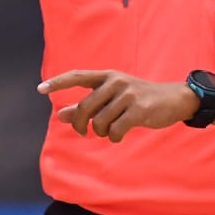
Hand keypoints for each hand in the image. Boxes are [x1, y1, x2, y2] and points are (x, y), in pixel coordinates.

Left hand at [39, 71, 199, 141]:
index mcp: (107, 76)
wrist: (174, 99)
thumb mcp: (113, 99)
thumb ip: (88, 105)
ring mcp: (127, 94)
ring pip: (99, 122)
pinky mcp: (138, 109)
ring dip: (102, 132)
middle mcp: (115, 81)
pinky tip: (120, 135)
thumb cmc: (138, 99)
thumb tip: (61, 115)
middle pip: (84, 107)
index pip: (77, 76)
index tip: (40, 89)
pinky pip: (115, 131)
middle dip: (80, 124)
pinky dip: (114, 138)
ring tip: (110, 131)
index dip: (58, 83)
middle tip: (82, 132)